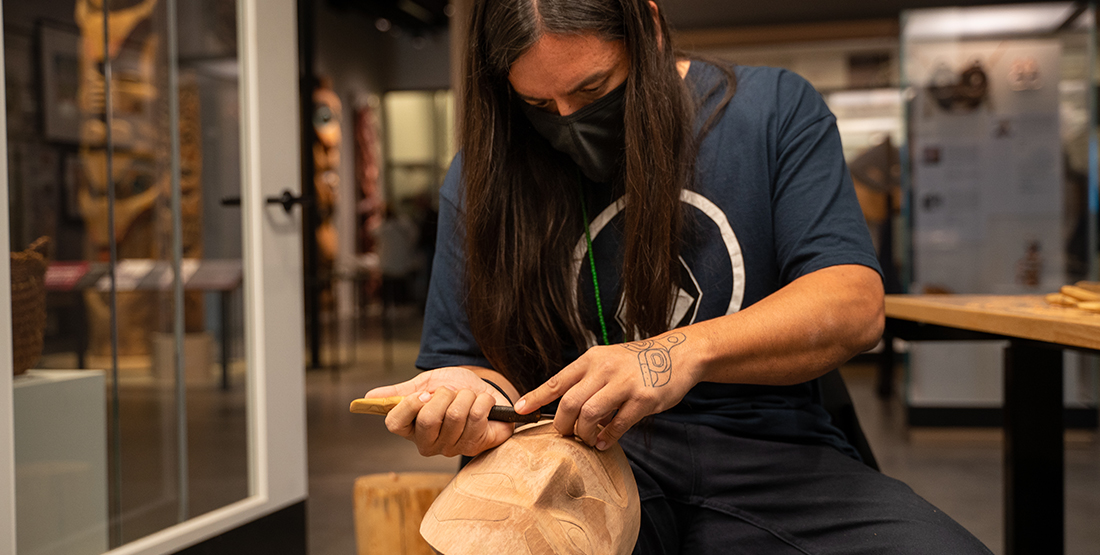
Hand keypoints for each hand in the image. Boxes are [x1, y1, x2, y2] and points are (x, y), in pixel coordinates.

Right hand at [364, 367, 514, 457]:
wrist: (484, 388)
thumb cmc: (453, 387)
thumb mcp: (425, 384)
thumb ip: (399, 392)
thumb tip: (369, 396)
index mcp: (410, 428)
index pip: (394, 423)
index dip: (410, 405)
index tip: (424, 393)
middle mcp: (427, 443)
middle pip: (428, 419)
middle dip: (444, 394)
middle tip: (452, 392)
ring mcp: (450, 447)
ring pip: (455, 415)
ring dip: (466, 396)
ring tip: (469, 396)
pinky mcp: (474, 446)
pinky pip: (476, 417)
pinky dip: (483, 401)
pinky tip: (483, 404)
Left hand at [514, 332, 693, 449]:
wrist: (677, 354)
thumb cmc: (636, 363)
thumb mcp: (606, 361)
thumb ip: (586, 380)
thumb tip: (563, 409)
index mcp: (591, 359)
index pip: (556, 381)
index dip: (535, 398)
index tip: (519, 410)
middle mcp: (604, 369)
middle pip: (569, 403)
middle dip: (562, 425)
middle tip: (565, 434)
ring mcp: (624, 384)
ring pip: (590, 415)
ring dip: (584, 434)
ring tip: (588, 439)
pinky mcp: (644, 399)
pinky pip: (618, 425)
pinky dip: (608, 438)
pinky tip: (605, 442)